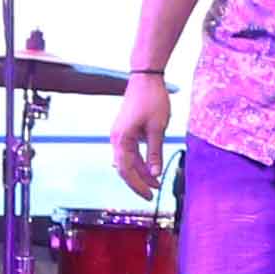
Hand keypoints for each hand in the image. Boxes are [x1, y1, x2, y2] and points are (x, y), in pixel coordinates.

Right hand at [109, 71, 172, 197]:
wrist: (146, 77)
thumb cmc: (152, 99)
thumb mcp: (157, 128)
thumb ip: (155, 152)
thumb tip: (155, 173)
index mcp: (121, 139)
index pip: (126, 170)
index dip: (137, 185)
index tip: (149, 195)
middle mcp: (117, 138)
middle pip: (124, 167)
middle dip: (138, 182)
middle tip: (152, 194)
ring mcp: (120, 133)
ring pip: (128, 159)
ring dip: (141, 171)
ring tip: (156, 181)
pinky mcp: (126, 129)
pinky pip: (131, 150)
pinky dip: (140, 160)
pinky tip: (151, 166)